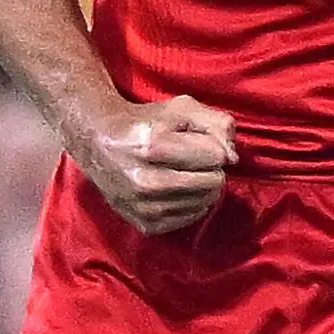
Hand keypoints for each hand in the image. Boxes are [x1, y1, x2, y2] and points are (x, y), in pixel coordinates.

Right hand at [77, 95, 236, 234]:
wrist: (100, 142)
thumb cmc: (146, 122)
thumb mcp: (181, 108)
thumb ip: (216, 124)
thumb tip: (232, 158)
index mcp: (153, 146)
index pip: (215, 156)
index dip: (212, 146)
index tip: (196, 141)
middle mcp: (145, 181)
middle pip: (212, 182)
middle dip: (209, 168)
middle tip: (191, 158)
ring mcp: (143, 207)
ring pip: (204, 203)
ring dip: (202, 187)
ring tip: (183, 172)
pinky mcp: (144, 224)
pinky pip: (190, 219)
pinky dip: (191, 204)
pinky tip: (177, 189)